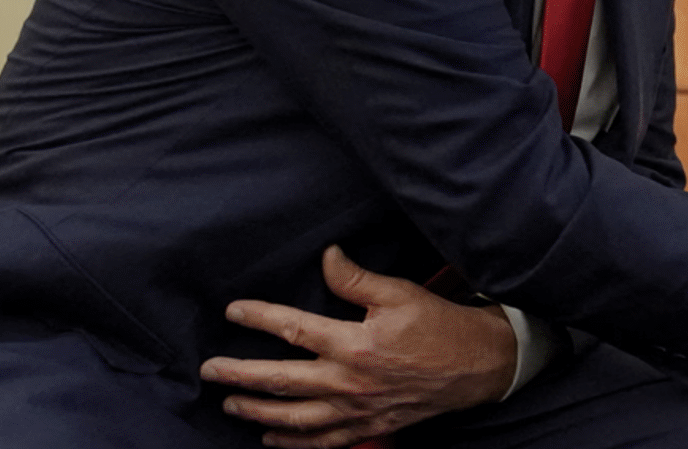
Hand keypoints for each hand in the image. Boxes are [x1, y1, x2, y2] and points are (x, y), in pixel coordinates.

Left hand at [199, 246, 517, 448]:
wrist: (477, 366)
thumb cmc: (440, 326)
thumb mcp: (400, 293)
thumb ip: (357, 279)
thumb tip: (327, 258)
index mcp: (353, 344)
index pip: (294, 330)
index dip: (260, 318)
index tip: (234, 311)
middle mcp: (348, 381)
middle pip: (281, 380)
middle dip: (240, 375)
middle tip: (209, 371)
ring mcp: (356, 409)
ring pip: (294, 417)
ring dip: (257, 411)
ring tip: (230, 404)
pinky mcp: (367, 425)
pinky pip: (322, 441)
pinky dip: (292, 442)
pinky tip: (271, 437)